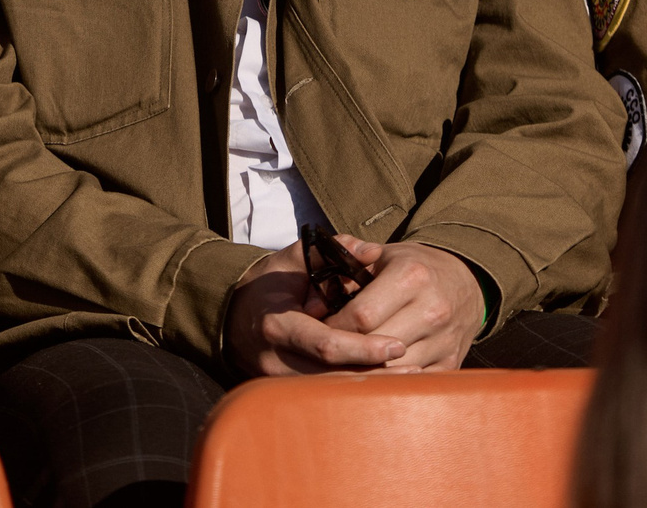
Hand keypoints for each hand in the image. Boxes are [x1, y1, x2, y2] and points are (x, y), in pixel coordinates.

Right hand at [223, 241, 405, 377]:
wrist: (232, 316)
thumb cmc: (268, 284)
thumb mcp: (293, 258)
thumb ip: (331, 250)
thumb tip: (369, 252)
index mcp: (277, 324)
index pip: (325, 344)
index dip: (362, 347)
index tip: (396, 344)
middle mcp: (276, 359)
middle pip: (333, 376)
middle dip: (375, 373)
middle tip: (414, 365)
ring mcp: (278, 382)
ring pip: (332, 392)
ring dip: (370, 387)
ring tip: (409, 378)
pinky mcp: (284, 394)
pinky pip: (325, 397)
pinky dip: (355, 391)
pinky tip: (385, 386)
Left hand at [321, 238, 483, 372]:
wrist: (465, 282)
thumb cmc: (411, 268)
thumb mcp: (381, 257)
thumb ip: (344, 272)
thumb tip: (311, 304)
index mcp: (411, 276)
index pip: (361, 315)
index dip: (334, 326)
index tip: (318, 328)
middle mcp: (432, 309)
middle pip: (374, 346)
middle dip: (345, 350)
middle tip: (324, 350)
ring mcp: (444, 339)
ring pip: (391, 370)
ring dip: (364, 370)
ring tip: (343, 363)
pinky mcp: (451, 363)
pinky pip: (411, 384)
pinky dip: (388, 381)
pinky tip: (372, 374)